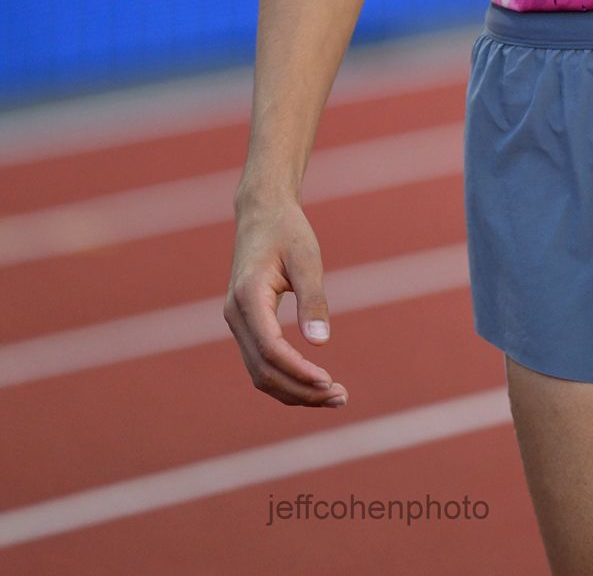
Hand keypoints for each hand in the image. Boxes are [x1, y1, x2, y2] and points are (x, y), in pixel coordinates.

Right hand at [223, 199, 347, 407]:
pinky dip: (287, 378)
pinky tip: (315, 383)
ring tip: (334, 396)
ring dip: (294, 391)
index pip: (270, 349)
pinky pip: (262, 363)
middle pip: (263, 371)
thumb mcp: (307, 258)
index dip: (298, 371)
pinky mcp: (246, 326)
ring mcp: (237, 323)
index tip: (329, 382)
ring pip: (260, 374)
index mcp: (248, 296)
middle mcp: (235, 316)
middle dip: (301, 390)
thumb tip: (321, 345)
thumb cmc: (287, 231)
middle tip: (341, 397)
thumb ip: (313, 299)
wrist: (262, 212)